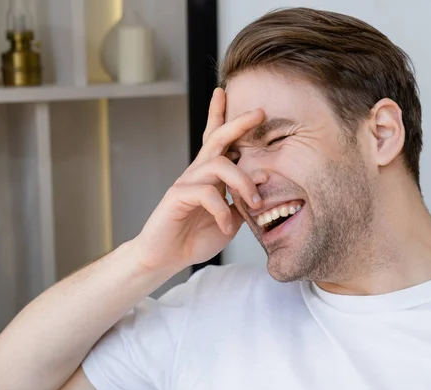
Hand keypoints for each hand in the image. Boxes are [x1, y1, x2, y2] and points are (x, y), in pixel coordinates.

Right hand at [134, 88, 264, 271]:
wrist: (166, 256)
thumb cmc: (196, 235)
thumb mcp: (230, 218)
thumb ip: (243, 200)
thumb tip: (264, 177)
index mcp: (209, 175)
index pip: (216, 140)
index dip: (221, 116)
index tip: (227, 92)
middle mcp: (197, 172)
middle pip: (217, 139)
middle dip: (238, 123)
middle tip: (260, 112)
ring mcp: (186, 182)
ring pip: (219, 165)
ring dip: (243, 182)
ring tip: (255, 203)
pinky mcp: (177, 196)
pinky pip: (207, 193)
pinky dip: (223, 211)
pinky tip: (225, 226)